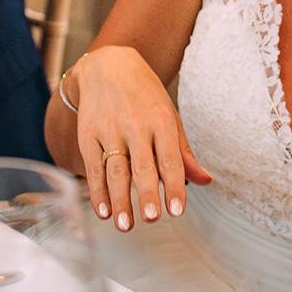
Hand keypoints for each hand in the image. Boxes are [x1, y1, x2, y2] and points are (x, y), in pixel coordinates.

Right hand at [71, 46, 211, 231]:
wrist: (108, 66)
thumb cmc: (145, 96)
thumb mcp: (169, 116)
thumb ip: (183, 152)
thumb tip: (204, 180)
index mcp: (161, 121)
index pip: (170, 159)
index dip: (173, 186)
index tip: (177, 211)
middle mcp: (135, 126)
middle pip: (142, 166)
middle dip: (146, 194)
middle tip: (152, 219)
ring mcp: (109, 130)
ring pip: (115, 170)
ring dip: (120, 200)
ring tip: (125, 225)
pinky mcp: (88, 135)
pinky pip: (93, 167)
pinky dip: (97, 191)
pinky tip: (104, 211)